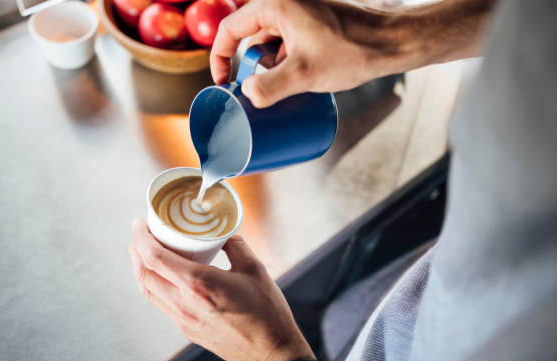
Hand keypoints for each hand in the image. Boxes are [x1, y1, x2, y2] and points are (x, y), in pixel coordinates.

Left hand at [128, 219, 313, 360]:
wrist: (271, 352)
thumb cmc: (266, 312)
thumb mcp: (254, 269)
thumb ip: (235, 246)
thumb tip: (224, 234)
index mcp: (199, 284)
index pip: (154, 258)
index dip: (140, 238)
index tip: (139, 223)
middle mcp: (184, 303)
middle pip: (143, 274)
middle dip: (135, 250)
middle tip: (140, 233)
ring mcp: (183, 319)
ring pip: (148, 291)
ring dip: (141, 269)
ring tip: (146, 252)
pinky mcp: (187, 330)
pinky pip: (161, 303)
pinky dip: (155, 284)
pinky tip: (165, 276)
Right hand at [211, 0, 493, 107]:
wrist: (395, 40)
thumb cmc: (354, 49)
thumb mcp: (305, 74)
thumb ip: (270, 87)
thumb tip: (246, 95)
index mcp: (276, 5)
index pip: (230, 30)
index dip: (220, 58)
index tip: (223, 83)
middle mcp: (286, 3)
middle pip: (251, 37)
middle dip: (252, 68)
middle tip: (259, 93)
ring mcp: (301, 11)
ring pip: (271, 43)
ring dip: (271, 68)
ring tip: (284, 89)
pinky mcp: (314, 22)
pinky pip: (289, 43)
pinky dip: (287, 61)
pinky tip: (297, 81)